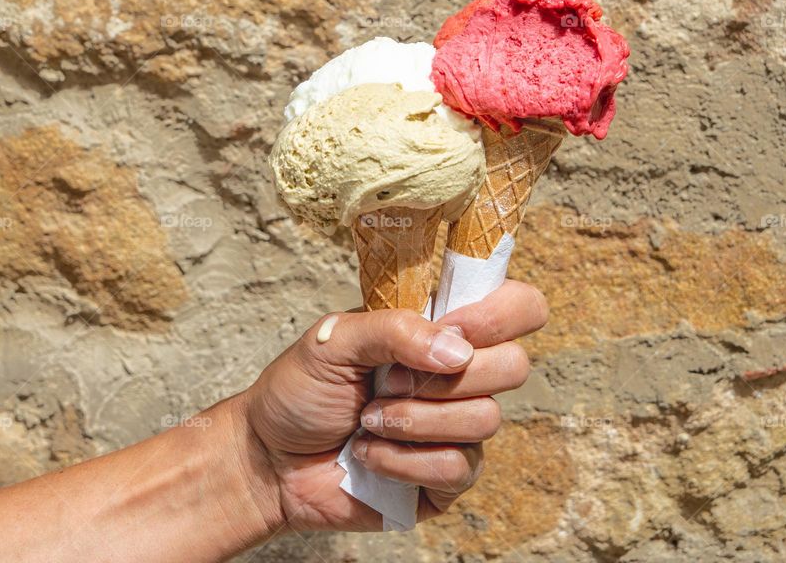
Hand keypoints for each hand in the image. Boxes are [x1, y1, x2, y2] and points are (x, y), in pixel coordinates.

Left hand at [240, 280, 548, 531]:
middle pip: (513, 366)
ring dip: (414, 420)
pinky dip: (404, 460)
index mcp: (441, 329)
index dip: (499, 314)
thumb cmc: (300, 391)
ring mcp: (457, 428)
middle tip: (387, 381)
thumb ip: (394, 329)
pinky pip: (458, 467)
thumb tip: (458, 351)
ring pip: (485, 419)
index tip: (455, 328)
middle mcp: (459, 375)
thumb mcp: (334, 340)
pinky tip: (370, 455)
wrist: (268, 458)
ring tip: (368, 420)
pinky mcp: (446, 478)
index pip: (517, 307)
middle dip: (441, 378)